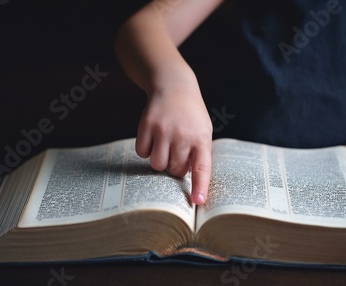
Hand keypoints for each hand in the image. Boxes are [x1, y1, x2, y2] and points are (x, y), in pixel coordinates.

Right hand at [136, 85, 212, 204]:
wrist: (174, 87)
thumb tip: (190, 184)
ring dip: (160, 161)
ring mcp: (163, 130)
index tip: (197, 202)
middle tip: (178, 152)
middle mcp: (183, 135)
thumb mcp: (203, 132)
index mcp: (201, 138)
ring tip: (166, 146)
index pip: (202, 168)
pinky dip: (146, 150)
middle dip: (175, 166)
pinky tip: (154, 137)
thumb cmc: (191, 117)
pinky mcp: (146, 125)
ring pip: (157, 165)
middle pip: (175, 170)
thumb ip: (199, 155)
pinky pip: (142, 153)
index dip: (200, 186)